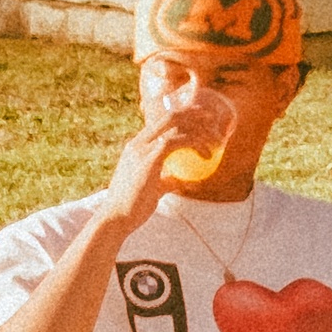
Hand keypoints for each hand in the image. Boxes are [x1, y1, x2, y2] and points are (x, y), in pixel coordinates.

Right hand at [104, 81, 237, 222]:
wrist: (116, 218)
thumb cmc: (133, 208)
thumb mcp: (153, 189)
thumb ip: (167, 181)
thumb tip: (184, 181)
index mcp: (136, 147)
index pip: (161, 122)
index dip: (183, 116)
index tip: (201, 119)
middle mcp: (137, 144)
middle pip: (169, 117)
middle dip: (193, 112)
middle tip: (212, 119)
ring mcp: (141, 150)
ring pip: (175, 126)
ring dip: (199, 130)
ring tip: (216, 141)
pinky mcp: (148, 159)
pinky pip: (176, 142)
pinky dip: (195, 143)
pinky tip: (207, 155)